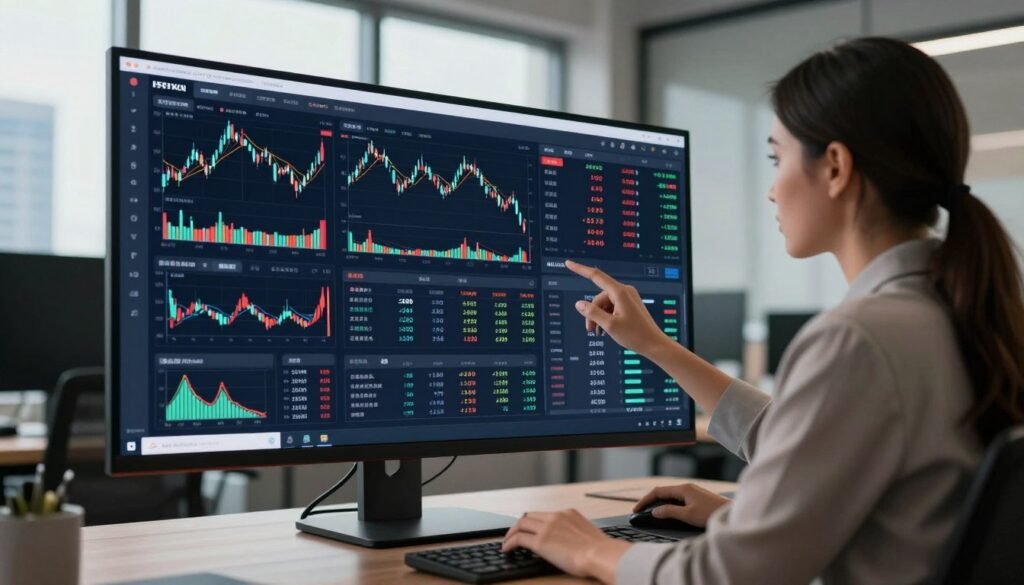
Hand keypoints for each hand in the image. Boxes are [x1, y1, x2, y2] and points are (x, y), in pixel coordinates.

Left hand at [502, 509, 630, 583]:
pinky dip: (509, 543)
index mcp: (568, 513)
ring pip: (521, 524)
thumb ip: (577, 533)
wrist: (600, 554)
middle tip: (514, 534)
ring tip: (506, 542)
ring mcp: (547, 528)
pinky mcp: (540, 541)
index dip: (534, 521)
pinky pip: (518, 538)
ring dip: (511, 533)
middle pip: (530, 516)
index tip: (530, 528)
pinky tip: (507, 549)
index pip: (544, 514)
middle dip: (520, 525)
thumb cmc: (600, 551)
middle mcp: (556, 516)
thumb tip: (574, 542)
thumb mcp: (588, 534)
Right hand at [564, 259, 672, 356]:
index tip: (568, 263)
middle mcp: (624, 291)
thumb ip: (592, 313)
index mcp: (620, 292)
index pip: (595, 276)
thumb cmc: (635, 334)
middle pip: (599, 297)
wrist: (654, 344)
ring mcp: (628, 298)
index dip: (580, 269)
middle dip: (592, 312)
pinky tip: (605, 330)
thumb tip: (579, 304)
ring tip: (598, 332)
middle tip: (590, 330)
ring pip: (604, 303)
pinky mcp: (629, 305)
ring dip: (599, 317)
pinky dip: (606, 317)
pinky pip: (612, 307)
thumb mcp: (609, 325)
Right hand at [633, 483, 730, 527]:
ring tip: (651, 515)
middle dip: (650, 502)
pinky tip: (668, 514)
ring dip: (660, 505)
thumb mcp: (688, 515)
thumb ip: (670, 512)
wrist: (732, 514)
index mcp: (683, 489)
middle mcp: (687, 488)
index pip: (658, 491)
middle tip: (641, 513)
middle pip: (663, 493)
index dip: (645, 500)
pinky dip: (669, 506)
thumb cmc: (712, 514)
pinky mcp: (697, 499)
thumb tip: (655, 511)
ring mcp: (693, 493)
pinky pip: (678, 501)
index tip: (636, 510)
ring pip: (671, 497)